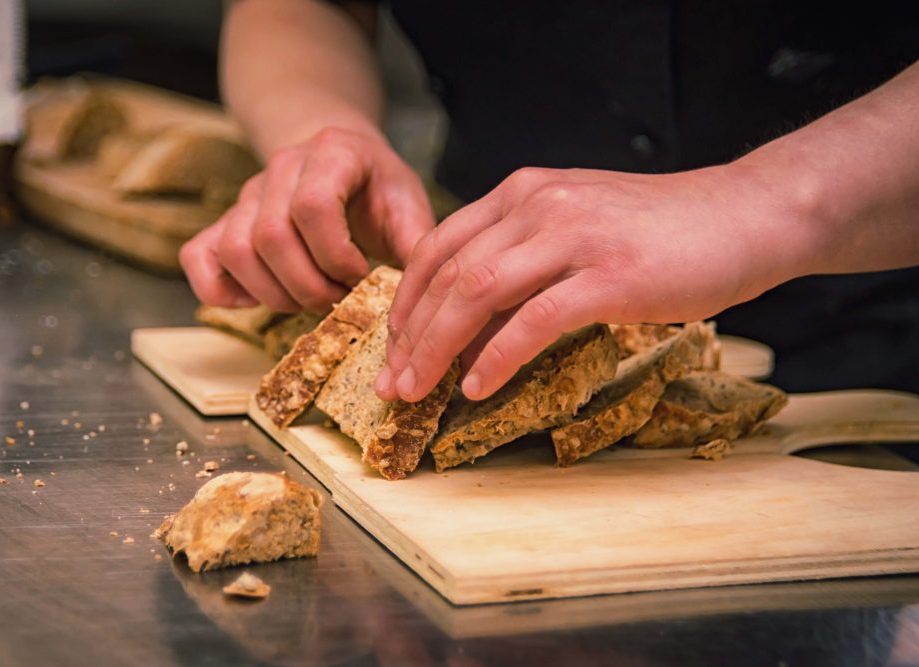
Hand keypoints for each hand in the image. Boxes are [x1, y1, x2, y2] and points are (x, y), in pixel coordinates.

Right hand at [179, 127, 433, 312]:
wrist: (340, 159)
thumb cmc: (377, 188)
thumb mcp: (408, 204)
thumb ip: (417, 243)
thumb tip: (419, 294)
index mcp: (332, 153)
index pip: (313, 205)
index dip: (335, 255)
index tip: (360, 277)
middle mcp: (281, 168)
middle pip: (270, 236)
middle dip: (308, 285)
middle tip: (338, 299)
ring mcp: (247, 196)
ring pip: (236, 250)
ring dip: (274, 293)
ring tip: (310, 301)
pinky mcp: (225, 222)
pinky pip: (198, 257)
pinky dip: (220, 289)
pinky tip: (256, 301)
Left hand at [375, 163, 810, 402]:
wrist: (744, 216)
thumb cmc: (660, 230)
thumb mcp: (576, 224)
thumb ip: (523, 254)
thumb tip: (472, 317)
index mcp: (522, 193)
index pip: (438, 248)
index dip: (406, 303)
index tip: (393, 348)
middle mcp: (538, 205)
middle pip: (448, 274)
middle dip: (410, 335)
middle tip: (391, 384)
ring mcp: (573, 237)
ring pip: (478, 293)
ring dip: (438, 348)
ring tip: (417, 391)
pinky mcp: (609, 275)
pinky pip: (534, 320)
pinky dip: (497, 357)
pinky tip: (477, 387)